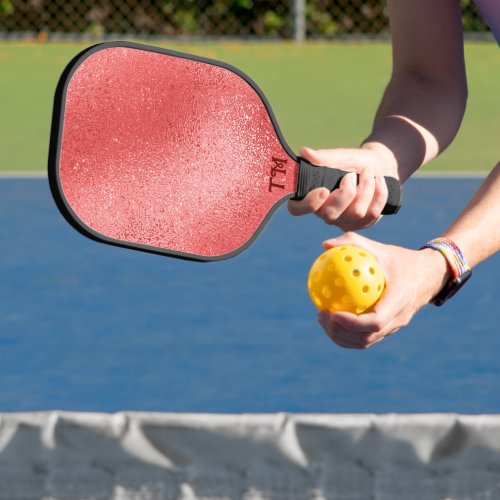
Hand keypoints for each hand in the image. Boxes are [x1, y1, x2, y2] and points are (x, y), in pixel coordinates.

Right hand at [288, 145, 397, 230]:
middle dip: (346, 193)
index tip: (323, 190)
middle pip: (330, 215)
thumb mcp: (340, 156)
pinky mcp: (362, 224)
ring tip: (368, 172)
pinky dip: (379, 193)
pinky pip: (372, 214)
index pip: (297, 209)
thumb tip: (305, 152)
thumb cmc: (354, 162)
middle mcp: (324, 212)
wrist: (379, 166)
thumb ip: (324, 157)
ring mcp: (343, 221)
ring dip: (366, 188)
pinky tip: (379, 180)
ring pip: (356, 213)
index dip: (308, 204)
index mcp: (311, 196)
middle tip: (351, 175)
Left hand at [316, 232, 450, 348]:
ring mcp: (394, 327)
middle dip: (340, 332)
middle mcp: (398, 319)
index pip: (375, 322)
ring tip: (322, 319)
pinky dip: (347, 334)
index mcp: (399, 301)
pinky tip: (331, 318)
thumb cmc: (401, 259)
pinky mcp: (389, 329)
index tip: (332, 313)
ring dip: (341, 336)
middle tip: (321, 315)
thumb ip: (353, 243)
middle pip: (366, 338)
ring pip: (365, 342)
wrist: (429, 275)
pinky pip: (366, 337)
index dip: (352, 323)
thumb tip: (325, 245)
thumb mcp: (380, 248)